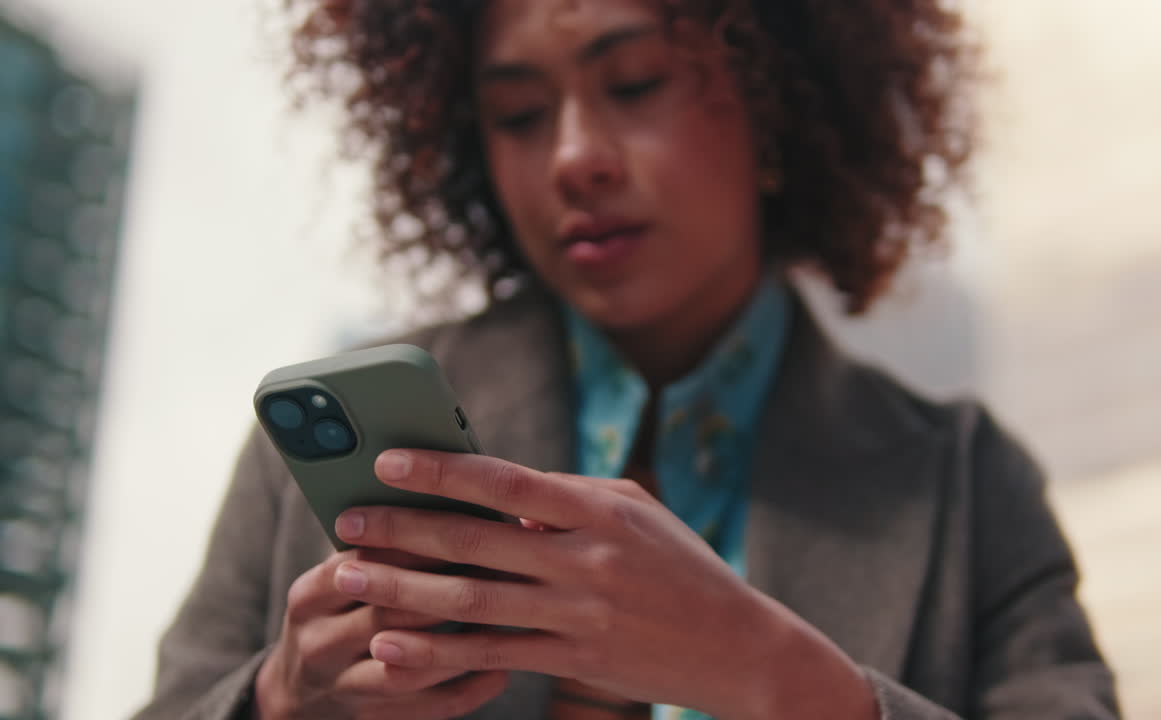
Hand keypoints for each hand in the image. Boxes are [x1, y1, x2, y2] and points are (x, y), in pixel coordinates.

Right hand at [254, 548, 508, 719]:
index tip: (471, 524)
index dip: (420, 543)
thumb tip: (454, 502)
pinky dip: (468, 688)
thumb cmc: (339, 616)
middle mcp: (319, 643)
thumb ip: (380, 549)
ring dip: (462, 643)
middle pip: (389, 613)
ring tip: (506, 619)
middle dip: (449, 590)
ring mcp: (344, 688)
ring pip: (410, 666)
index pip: (362, 562)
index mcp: (311, 595)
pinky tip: (501, 667)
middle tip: (503, 570)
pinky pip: (429, 708)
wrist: (297, 697)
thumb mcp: (337, 582)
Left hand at [327, 449, 862, 718]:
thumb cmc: (681, 567)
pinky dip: (437, 652)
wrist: (735, 646)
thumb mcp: (637, 513)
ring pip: (471, 600)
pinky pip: (492, 656)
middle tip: (345, 520)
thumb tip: (499, 493)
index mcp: (599, 510)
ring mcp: (577, 615)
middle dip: (402, 528)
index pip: (506, 481)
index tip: (387, 460)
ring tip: (348, 576)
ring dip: (402, 588)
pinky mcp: (571, 660)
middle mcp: (585, 560)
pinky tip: (391, 647)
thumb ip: (569, 497)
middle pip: (474, 540)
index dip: (442, 469)